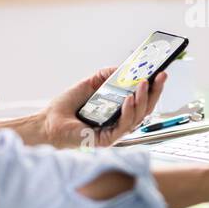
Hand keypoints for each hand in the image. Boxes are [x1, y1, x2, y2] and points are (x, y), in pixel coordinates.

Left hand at [39, 66, 166, 149]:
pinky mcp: (107, 140)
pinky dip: (128, 111)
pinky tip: (129, 99)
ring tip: (144, 83)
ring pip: (138, 117)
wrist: (48, 123)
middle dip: (155, 92)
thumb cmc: (66, 107)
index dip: (152, 88)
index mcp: (117, 110)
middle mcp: (119, 122)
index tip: (160, 73)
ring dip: (143, 99)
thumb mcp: (89, 84)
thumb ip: (106, 76)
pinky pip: (124, 126)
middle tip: (161, 76)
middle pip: (145, 109)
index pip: (141, 100)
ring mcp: (115, 132)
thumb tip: (124, 67)